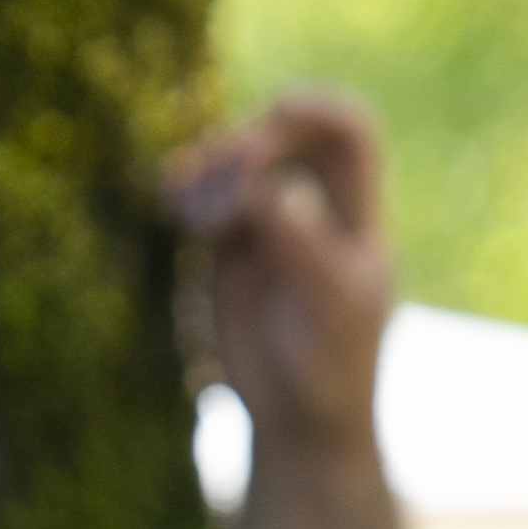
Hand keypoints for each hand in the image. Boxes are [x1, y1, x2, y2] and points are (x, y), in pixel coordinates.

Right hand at [160, 87, 393, 461]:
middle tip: (228, 183)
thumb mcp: (331, 310)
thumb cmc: (331, 369)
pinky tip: (171, 201)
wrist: (301, 421)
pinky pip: (203, 201)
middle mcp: (313, 207)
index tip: (278, 112)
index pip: (347, 132)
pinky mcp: (227, 250)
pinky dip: (186, 193)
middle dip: (248, 146)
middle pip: (280, 137)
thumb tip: (274, 187)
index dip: (317, 108)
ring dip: (209, 168)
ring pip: (235, 165)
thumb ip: (306, 246)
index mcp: (356, 214)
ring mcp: (268, 225)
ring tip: (188, 204)